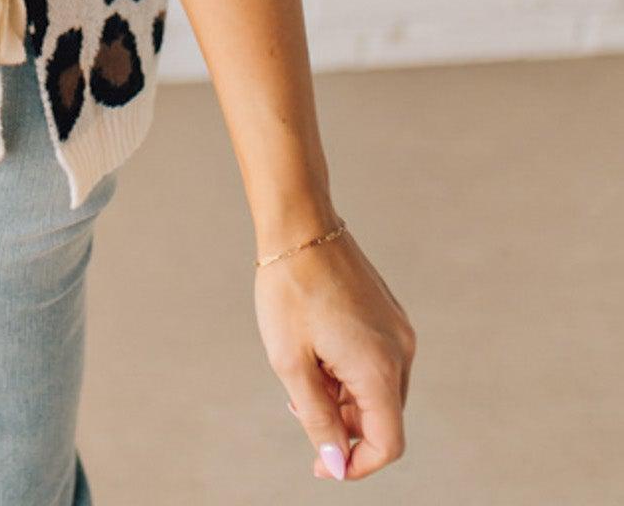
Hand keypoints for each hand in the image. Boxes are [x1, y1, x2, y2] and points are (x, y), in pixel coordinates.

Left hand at [254, 220, 415, 481]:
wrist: (300, 225)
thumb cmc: (289, 291)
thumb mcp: (291, 363)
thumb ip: (317, 419)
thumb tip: (336, 465)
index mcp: (379, 368)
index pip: (387, 444)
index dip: (356, 464)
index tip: (321, 465)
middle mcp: (401, 351)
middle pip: (382, 417)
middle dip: (344, 424)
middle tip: (299, 403)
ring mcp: (398, 330)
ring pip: (379, 390)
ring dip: (345, 397)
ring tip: (305, 370)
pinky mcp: (390, 314)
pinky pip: (378, 361)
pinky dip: (351, 371)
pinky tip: (319, 349)